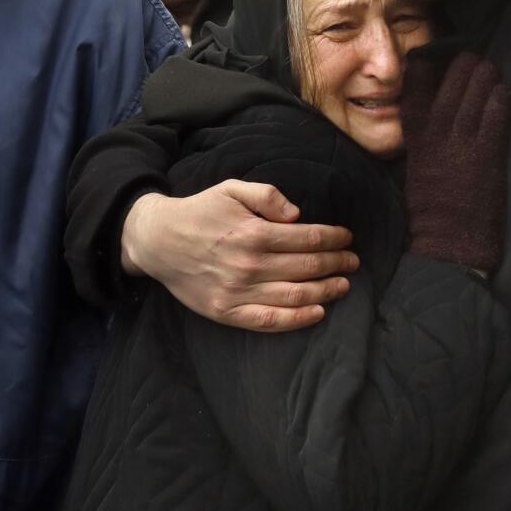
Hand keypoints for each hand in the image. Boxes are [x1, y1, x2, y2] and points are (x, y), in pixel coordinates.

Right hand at [119, 181, 357, 331]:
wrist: (157, 241)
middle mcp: (249, 265)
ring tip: (344, 285)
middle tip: (353, 261)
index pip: (307, 238)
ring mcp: (238, 292)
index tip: (347, 238)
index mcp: (254, 233)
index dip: (333, 238)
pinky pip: (270, 321)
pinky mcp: (227, 312)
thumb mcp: (231, 189)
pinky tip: (319, 312)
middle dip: (336, 263)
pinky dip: (298, 319)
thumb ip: (267, 195)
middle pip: (307, 267)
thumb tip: (297, 214)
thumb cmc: (199, 212)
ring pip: (295, 296)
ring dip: (326, 291)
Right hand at [400, 51, 510, 272]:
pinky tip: (505, 92)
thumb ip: (421, 144)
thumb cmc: (430, 215)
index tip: (430, 57)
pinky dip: (502, 99)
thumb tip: (433, 124)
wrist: (447, 244)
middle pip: (451, 83)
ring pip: (476, 91)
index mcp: (414, 140)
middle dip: (465, 67)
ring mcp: (463, 142)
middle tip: (474, 61)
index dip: (423, 69)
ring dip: (486, 77)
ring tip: (492, 71)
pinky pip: (497, 113)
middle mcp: (437, 134)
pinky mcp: (488, 153)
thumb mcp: (414, 172)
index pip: (414, 91)